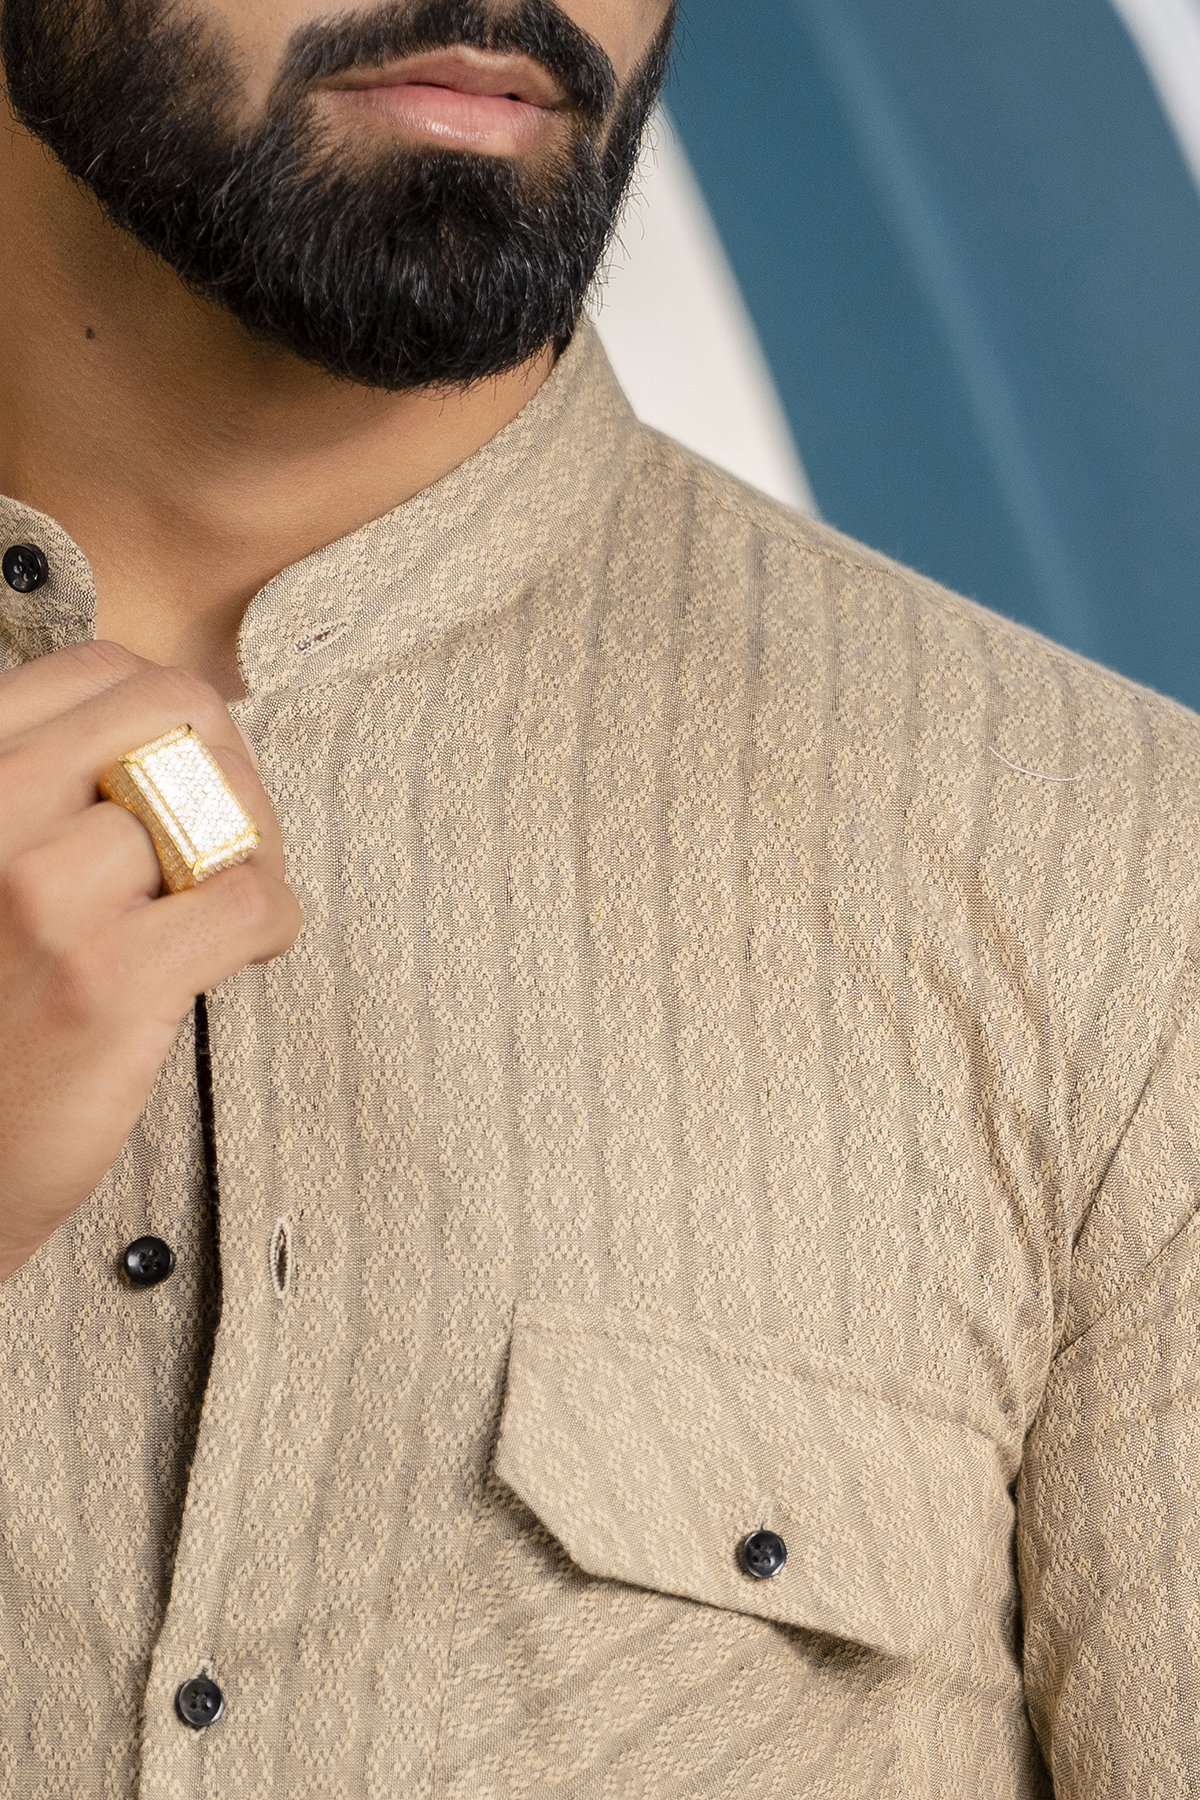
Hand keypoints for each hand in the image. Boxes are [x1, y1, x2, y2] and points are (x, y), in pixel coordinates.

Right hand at [0, 641, 301, 1280]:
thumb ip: (42, 791)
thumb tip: (175, 726)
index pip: (99, 671)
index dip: (172, 718)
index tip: (190, 777)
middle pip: (174, 711)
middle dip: (230, 767)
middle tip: (232, 838)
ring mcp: (38, 894)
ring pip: (218, 804)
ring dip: (257, 852)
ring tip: (233, 905)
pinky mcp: (103, 982)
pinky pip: (246, 897)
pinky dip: (272, 920)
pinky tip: (248, 949)